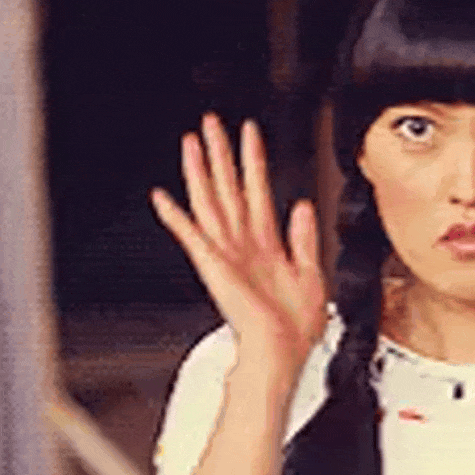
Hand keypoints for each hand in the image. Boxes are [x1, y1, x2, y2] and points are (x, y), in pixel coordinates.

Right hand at [150, 113, 328, 368]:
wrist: (282, 353)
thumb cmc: (296, 326)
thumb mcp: (312, 272)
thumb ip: (304, 237)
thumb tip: (302, 205)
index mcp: (267, 245)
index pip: (257, 190)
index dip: (253, 160)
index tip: (250, 132)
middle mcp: (243, 245)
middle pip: (228, 188)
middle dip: (220, 153)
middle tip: (211, 122)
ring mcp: (226, 254)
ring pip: (210, 202)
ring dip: (200, 171)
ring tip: (191, 141)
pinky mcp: (214, 267)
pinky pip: (192, 236)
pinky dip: (176, 217)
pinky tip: (162, 197)